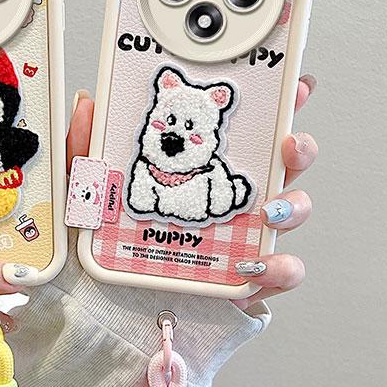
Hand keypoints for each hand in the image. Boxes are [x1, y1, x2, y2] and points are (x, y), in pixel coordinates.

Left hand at [65, 76, 318, 310]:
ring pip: (292, 212)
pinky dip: (279, 267)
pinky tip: (256, 262)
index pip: (249, 128)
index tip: (292, 86)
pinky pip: (279, 271)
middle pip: (285, 163)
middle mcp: (233, 196)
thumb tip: (87, 102)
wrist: (106, 300)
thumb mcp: (91, 188)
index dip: (278, 103)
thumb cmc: (107, 239)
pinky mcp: (245, 276)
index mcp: (204, 165)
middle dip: (299, 148)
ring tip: (271, 210)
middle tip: (288, 143)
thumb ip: (87, 147)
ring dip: (294, 206)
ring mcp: (244, 234)